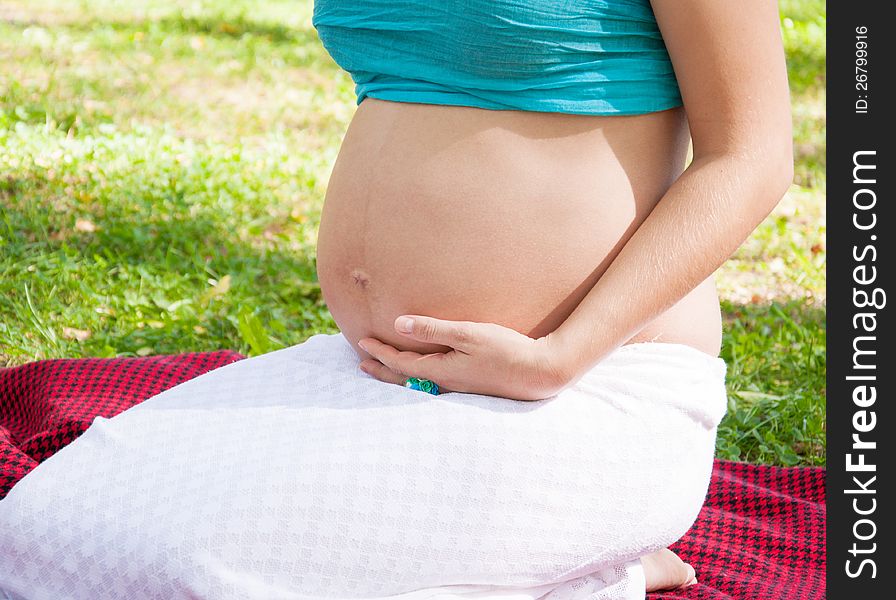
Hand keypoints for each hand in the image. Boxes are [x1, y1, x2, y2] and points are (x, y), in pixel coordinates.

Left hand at [357, 315, 568, 400]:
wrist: (540, 372)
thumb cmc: (506, 350)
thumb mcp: (468, 334)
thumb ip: (432, 329)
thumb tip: (399, 325)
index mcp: (442, 371)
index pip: (401, 363)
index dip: (380, 353)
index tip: (361, 342)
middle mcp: (447, 384)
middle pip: (405, 379)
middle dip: (382, 370)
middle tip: (362, 365)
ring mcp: (460, 388)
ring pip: (418, 384)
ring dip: (398, 376)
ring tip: (385, 371)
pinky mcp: (471, 387)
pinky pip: (434, 385)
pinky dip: (417, 378)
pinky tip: (424, 375)